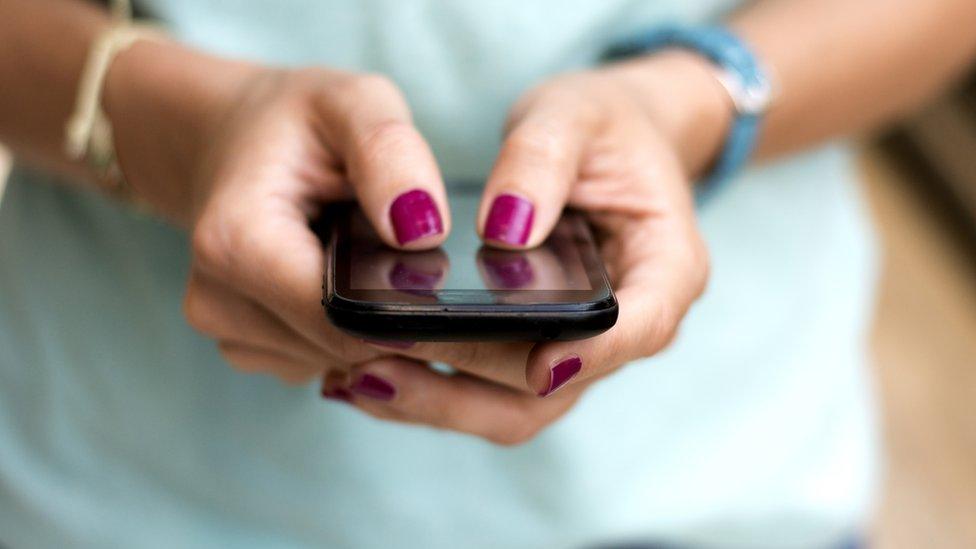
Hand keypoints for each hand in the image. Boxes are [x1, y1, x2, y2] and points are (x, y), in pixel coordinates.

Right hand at [105, 41, 452, 382]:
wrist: (233, 139)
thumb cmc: (297, 122)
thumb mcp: (353, 102)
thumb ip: (391, 153)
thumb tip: (422, 232)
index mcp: (236, 242)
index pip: (341, 318)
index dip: (402, 306)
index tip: (437, 276)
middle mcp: (216, 300)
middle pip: (343, 347)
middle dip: (392, 314)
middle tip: (407, 256)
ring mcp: (227, 332)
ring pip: (340, 362)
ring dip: (373, 324)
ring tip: (366, 258)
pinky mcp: (248, 348)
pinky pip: (324, 362)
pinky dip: (350, 331)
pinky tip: (346, 282)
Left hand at [324, 53, 728, 443]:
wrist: (604, 143)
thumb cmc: (600, 126)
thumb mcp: (574, 114)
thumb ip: (541, 160)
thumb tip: (504, 227)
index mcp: (665, 267)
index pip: (640, 326)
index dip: (592, 353)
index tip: (536, 362)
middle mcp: (628, 325)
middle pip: (558, 386)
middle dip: (469, 386)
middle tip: (381, 361)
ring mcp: (579, 348)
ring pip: (515, 407)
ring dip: (437, 403)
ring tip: (355, 376)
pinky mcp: (535, 353)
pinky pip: (487, 391)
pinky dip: (430, 389)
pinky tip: (366, 370)